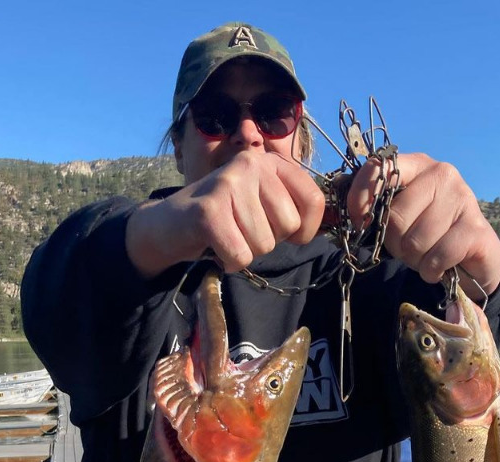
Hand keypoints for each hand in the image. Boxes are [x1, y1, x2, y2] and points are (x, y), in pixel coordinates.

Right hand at [127, 153, 324, 277]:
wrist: (171, 224)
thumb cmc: (226, 219)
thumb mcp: (263, 206)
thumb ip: (293, 209)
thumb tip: (327, 225)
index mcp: (271, 162)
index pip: (314, 201)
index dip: (306, 230)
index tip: (287, 235)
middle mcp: (252, 163)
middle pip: (288, 226)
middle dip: (268, 240)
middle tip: (242, 229)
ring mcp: (229, 183)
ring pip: (264, 244)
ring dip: (246, 251)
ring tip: (227, 235)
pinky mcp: (210, 210)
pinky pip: (241, 255)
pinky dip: (230, 261)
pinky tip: (216, 245)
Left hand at [346, 153, 499, 297]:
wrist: (474, 253)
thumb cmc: (429, 233)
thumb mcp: (401, 216)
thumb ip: (380, 208)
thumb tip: (356, 216)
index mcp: (418, 166)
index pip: (381, 168)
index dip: (362, 196)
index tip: (358, 221)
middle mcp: (442, 174)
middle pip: (396, 218)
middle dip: (396, 244)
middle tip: (409, 248)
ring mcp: (462, 198)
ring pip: (416, 242)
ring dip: (415, 261)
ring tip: (427, 256)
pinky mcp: (475, 228)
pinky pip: (437, 257)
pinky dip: (432, 270)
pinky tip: (439, 267)